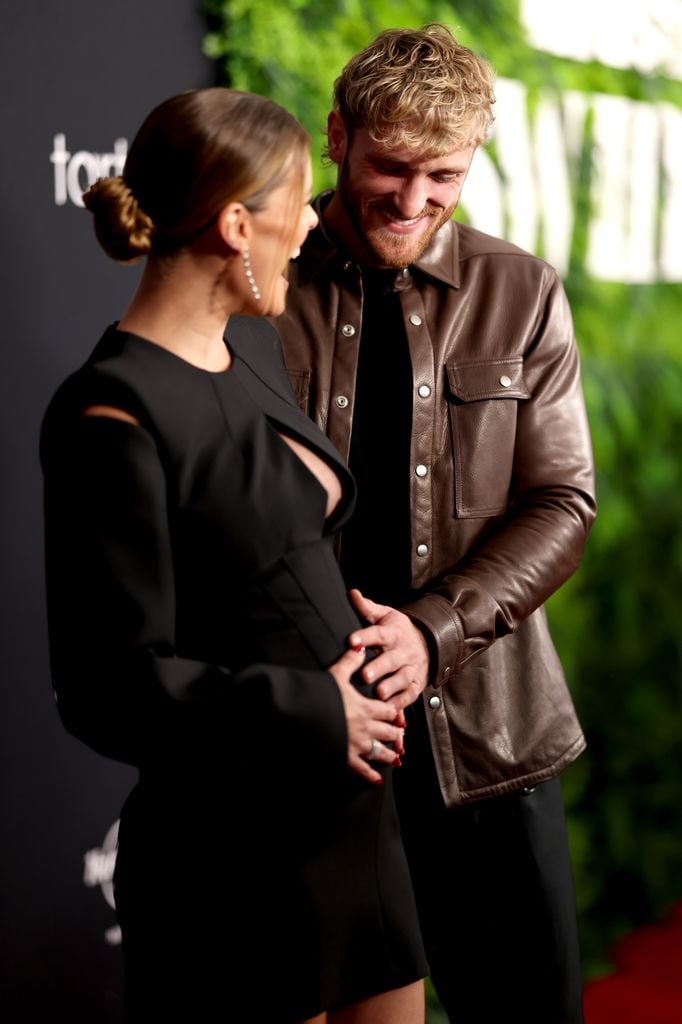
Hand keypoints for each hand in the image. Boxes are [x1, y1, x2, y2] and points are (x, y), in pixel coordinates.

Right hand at [328, 647, 403, 784]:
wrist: (302, 714)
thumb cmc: (319, 694)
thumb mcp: (336, 674)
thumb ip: (350, 661)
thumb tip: (359, 647)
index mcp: (366, 707)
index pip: (389, 711)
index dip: (395, 713)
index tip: (399, 717)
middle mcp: (366, 728)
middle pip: (389, 733)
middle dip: (395, 734)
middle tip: (399, 737)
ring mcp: (357, 745)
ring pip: (380, 752)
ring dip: (389, 755)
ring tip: (395, 758)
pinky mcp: (346, 757)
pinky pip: (363, 769)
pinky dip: (371, 776)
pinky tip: (378, 779)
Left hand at [347, 589, 429, 709]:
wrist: (428, 643)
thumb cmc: (398, 630)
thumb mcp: (386, 615)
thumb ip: (367, 608)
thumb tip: (352, 593)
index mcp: (393, 633)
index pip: (379, 633)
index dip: (365, 636)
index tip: (351, 640)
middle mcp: (403, 651)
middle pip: (391, 659)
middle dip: (378, 667)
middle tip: (364, 675)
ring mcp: (411, 669)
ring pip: (402, 678)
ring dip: (390, 686)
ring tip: (378, 693)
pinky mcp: (416, 684)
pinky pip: (409, 695)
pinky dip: (401, 703)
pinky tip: (390, 709)